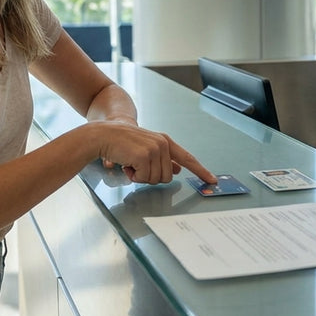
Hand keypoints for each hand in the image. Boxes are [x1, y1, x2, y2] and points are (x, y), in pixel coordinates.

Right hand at [81, 120, 216, 185]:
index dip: (200, 170)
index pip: (187, 158)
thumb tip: (177, 170)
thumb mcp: (146, 149)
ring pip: (155, 179)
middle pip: (166, 177)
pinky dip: (133, 176)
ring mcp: (155, 149)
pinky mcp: (145, 155)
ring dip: (140, 176)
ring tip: (130, 163)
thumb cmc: (121, 143)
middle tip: (137, 166)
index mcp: (165, 141)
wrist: (103, 135)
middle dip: (150, 177)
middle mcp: (163, 144)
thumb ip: (162, 159)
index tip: (212, 180)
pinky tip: (126, 164)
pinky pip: (143, 178)